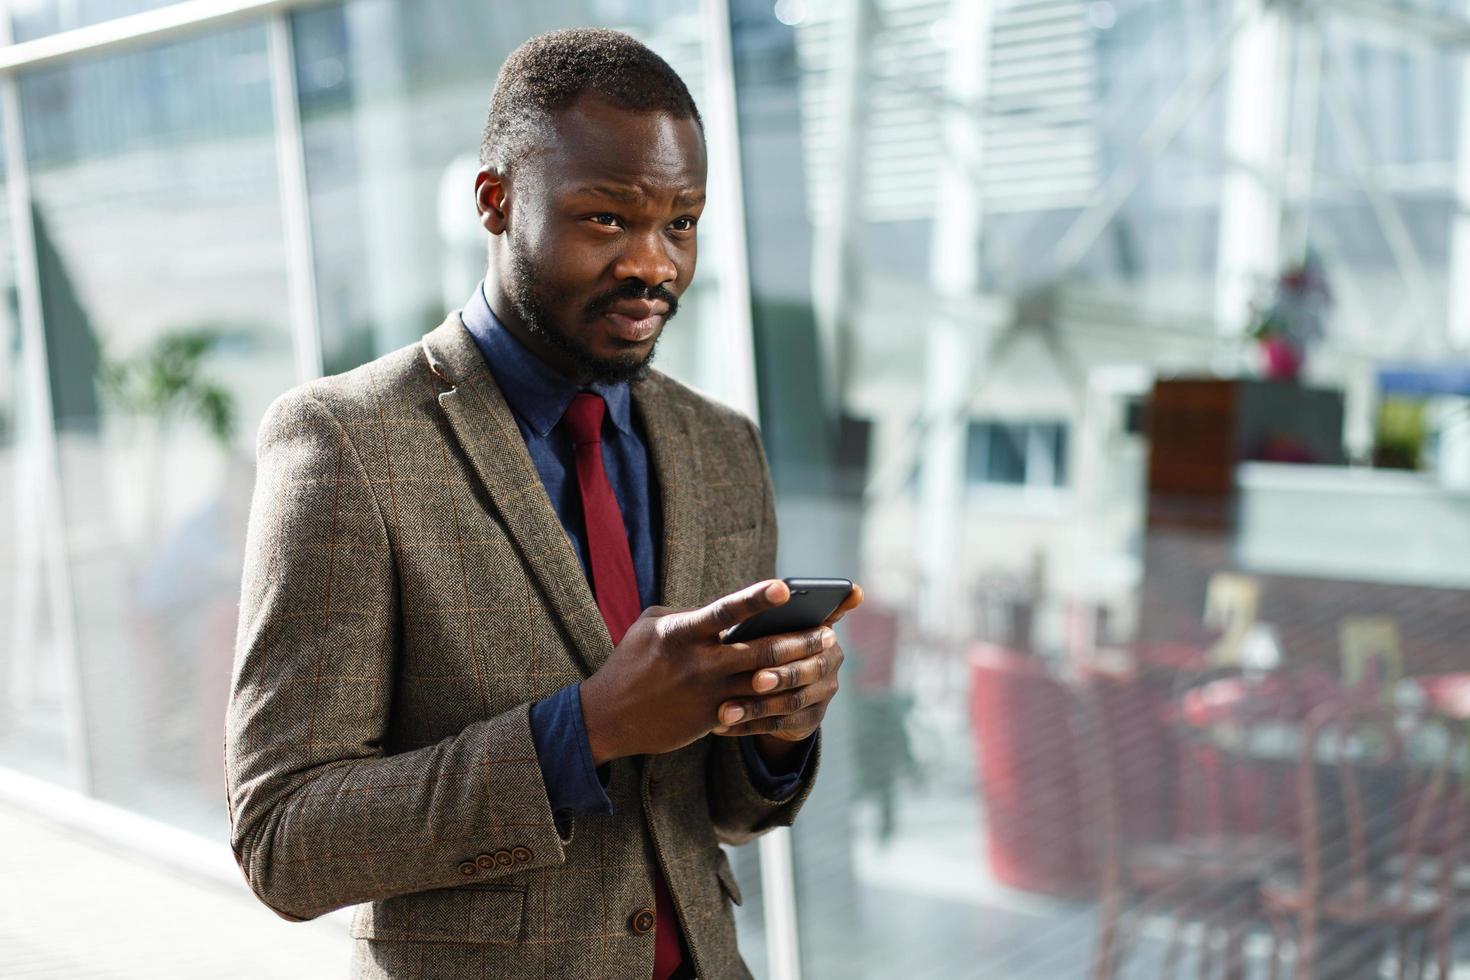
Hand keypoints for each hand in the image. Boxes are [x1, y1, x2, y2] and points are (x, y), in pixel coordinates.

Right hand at [579, 580, 833, 764]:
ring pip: (764, 680)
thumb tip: (734, 612)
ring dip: (797, 669)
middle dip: (799, 640)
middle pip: (760, 651)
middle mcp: (698, 663)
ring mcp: (707, 693)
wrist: (607, 717)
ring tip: (822, 657)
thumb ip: (694, 616)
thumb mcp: (654, 625)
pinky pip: (752, 706)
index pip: (725, 611)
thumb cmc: (632, 661)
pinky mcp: (711, 718)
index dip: (756, 598)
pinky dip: (777, 695)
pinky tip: (800, 687)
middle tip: (829, 631)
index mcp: (681, 632)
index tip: (785, 588)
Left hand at [712, 583, 862, 744]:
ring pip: (792, 702)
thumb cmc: (763, 640)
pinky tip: (723, 726)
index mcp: (824, 627)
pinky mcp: (809, 719)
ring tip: (726, 711)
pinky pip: (779, 725)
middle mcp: (831, 659)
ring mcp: (823, 692)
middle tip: (756, 680)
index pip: (828, 620)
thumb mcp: (765, 624)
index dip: (820, 619)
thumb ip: (767, 613)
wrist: (773, 684)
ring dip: (758, 706)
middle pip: (811, 668)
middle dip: (782, 674)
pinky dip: (749, 725)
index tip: (807, 616)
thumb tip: (756, 602)